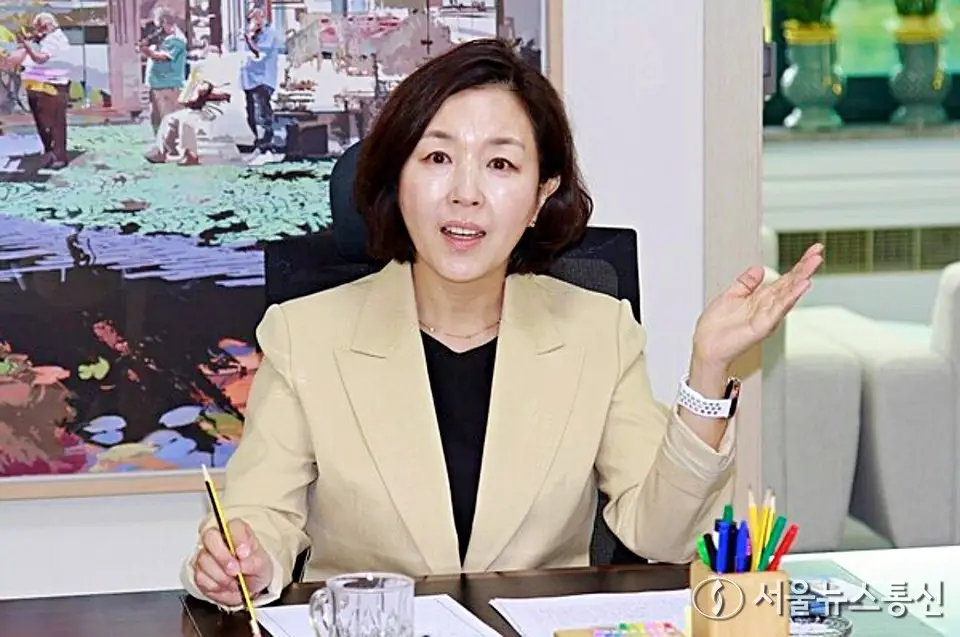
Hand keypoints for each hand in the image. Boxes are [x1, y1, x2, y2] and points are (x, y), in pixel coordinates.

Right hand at [192, 519, 272, 606]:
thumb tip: (244, 563)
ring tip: (234, 581)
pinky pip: (200, 577)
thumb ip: (255, 562)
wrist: (247, 587)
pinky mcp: (198, 571)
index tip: (244, 554)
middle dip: (223, 556)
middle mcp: (218, 538)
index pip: (233, 525)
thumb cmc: (254, 568)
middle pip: (210, 536)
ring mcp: (205, 554)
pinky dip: (215, 585)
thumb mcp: (262, 565)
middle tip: (235, 570)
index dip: (238, 539)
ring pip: (204, 559)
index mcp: (237, 531)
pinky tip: (225, 586)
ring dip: (221, 575)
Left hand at [692, 243, 823, 366]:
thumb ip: (746, 282)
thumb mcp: (731, 295)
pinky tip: (802, 286)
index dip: (799, 264)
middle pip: (790, 284)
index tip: (813, 250)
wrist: (706, 346)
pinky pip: (779, 309)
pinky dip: (791, 297)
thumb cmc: (715, 327)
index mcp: (761, 298)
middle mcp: (767, 307)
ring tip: (814, 264)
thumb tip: (758, 268)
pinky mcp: (762, 326)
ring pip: (788, 294)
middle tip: (818, 252)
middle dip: (805, 267)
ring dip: (801, 279)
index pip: (785, 278)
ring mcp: (767, 316)